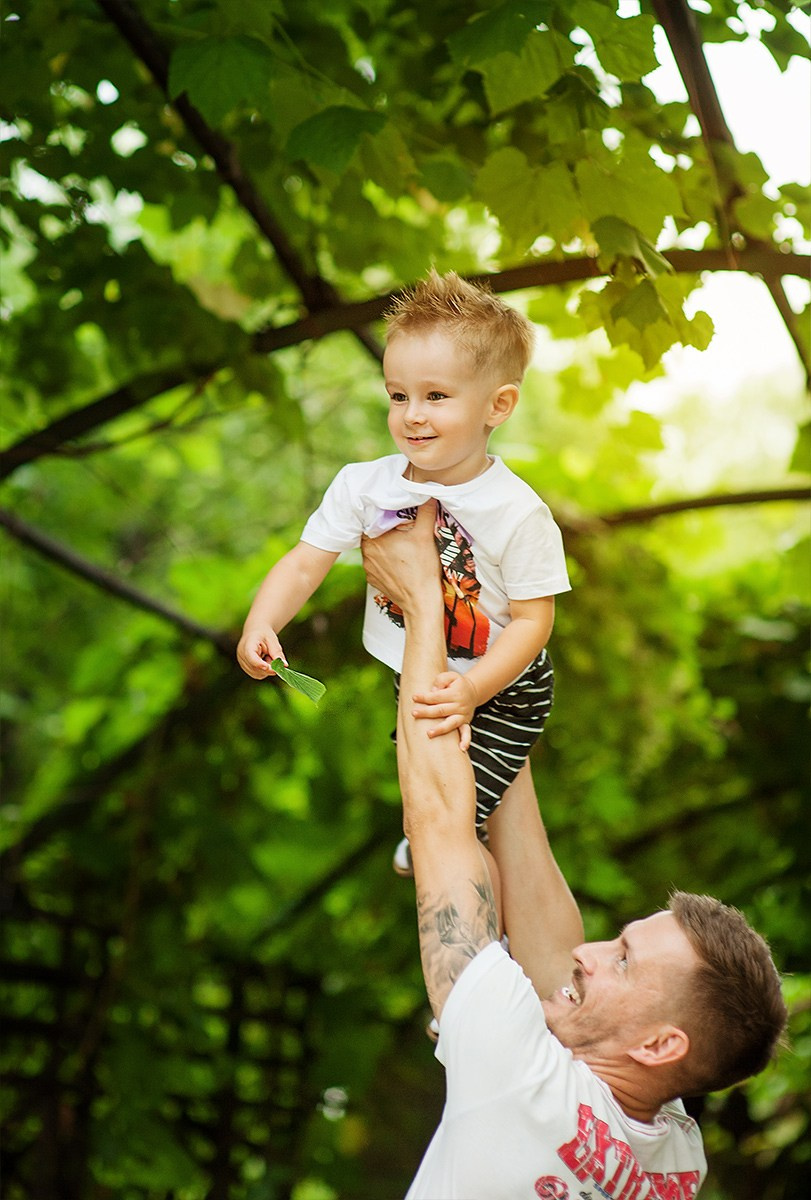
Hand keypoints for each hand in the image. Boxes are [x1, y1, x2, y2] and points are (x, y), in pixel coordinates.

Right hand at [236, 627, 285, 678]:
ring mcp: (242, 663)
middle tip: (278, 661)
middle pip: (255, 667)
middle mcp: (242, 655)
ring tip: (269, 656)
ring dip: (268, 669)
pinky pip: (258, 674)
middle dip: (269, 667)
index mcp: (247, 644)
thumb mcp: (272, 640)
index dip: (258, 663)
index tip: (267, 667)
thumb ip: (277, 653)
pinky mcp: (246, 669)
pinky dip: (265, 671)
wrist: (255, 633)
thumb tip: (284, 665)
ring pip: (257, 673)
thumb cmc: (264, 636)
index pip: (250, 656)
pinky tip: (265, 661)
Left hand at [361, 498, 441, 612]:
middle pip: (373, 533)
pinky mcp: (372, 579)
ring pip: (374, 548)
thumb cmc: (423, 568)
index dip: (384, 514)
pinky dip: (384, 561)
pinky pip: (375, 563)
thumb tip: (428, 493)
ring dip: (384, 545)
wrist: (421, 601)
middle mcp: (366, 553)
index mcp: (374, 538)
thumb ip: (425, 511)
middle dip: (385, 530)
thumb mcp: (425, 535)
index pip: (373, 518)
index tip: (394, 514)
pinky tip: (398, 561)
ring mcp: (368, 568)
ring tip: (400, 546)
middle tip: (400, 529)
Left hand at [412, 670, 477, 747]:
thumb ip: (441, 680)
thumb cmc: (457, 684)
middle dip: (427, 712)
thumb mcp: (451, 676)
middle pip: (441, 710)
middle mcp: (459, 706)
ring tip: (429, 733)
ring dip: (440, 729)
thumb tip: (433, 691)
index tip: (414, 697)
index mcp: (455, 693)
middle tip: (414, 713)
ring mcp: (463, 715)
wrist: (473, 691)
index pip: (437, 696)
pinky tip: (462, 748)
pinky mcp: (465, 722)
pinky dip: (465, 740)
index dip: (425, 697)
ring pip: (451, 724)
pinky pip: (467, 732)